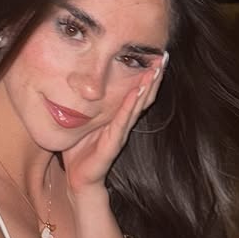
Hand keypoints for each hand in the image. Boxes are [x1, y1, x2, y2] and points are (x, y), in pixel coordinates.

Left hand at [62, 59, 165, 194]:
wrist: (80, 180)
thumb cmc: (80, 152)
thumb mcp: (82, 123)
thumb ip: (85, 106)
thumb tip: (75, 84)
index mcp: (117, 117)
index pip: (135, 93)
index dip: (146, 76)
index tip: (155, 57)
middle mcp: (123, 123)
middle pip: (143, 97)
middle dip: (153, 77)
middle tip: (163, 57)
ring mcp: (120, 133)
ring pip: (137, 106)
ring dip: (146, 88)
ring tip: (155, 70)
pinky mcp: (113, 143)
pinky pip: (123, 121)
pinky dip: (129, 106)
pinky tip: (135, 92)